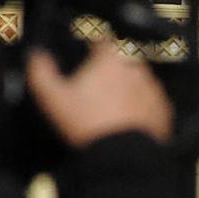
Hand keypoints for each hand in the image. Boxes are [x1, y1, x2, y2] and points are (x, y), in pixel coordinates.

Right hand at [26, 43, 172, 147]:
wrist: (121, 156)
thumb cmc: (88, 125)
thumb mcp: (53, 98)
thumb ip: (42, 72)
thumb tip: (36, 56)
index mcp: (110, 60)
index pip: (101, 41)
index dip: (92, 48)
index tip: (87, 57)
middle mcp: (135, 69)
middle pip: (121, 61)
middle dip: (110, 72)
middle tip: (96, 91)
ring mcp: (152, 89)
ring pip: (138, 82)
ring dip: (127, 89)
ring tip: (111, 110)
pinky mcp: (162, 110)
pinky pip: (150, 103)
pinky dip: (141, 109)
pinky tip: (126, 122)